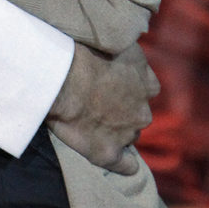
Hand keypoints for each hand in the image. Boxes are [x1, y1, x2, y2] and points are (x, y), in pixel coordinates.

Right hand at [47, 41, 158, 176]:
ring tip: (94, 126)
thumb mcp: (113, 41)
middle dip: (124, 112)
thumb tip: (120, 50)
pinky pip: (123, 165)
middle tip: (99, 104)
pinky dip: (123, 165)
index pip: (147, 89)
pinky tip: (124, 165)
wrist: (62, 77)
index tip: (115, 86)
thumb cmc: (81, 52)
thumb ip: (123, 53)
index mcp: (146, 81)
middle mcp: (142, 109)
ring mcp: (127, 133)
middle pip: (138, 114)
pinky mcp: (107, 152)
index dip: (130, 89)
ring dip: (118, 132)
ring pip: (129, 136)